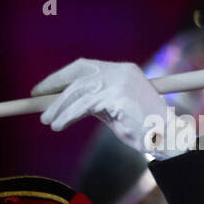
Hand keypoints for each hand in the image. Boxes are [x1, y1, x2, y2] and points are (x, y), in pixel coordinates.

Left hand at [32, 59, 193, 158]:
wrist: (165, 137)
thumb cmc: (139, 127)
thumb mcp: (110, 109)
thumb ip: (91, 101)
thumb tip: (61, 103)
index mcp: (121, 70)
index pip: (83, 67)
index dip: (60, 77)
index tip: (42, 89)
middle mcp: (121, 71)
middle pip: (79, 76)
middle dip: (55, 89)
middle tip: (38, 105)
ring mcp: (120, 82)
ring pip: (79, 91)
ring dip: (60, 108)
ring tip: (48, 122)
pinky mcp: (118, 95)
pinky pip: (86, 105)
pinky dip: (69, 115)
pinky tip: (60, 125)